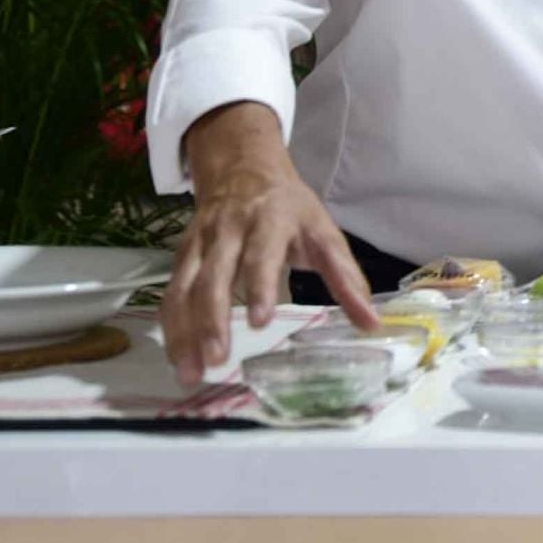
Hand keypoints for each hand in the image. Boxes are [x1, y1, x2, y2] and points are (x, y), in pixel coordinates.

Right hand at [161, 102, 375, 386]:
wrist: (243, 170)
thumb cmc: (291, 209)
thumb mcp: (325, 234)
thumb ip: (345, 279)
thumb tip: (371, 322)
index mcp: (270, 221)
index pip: (262, 254)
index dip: (260, 286)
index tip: (261, 321)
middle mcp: (229, 231)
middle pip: (214, 276)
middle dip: (212, 319)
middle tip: (218, 358)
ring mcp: (200, 243)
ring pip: (184, 288)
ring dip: (184, 332)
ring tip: (191, 372)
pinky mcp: (182, 255)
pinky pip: (170, 293)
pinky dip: (170, 327)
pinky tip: (177, 357)